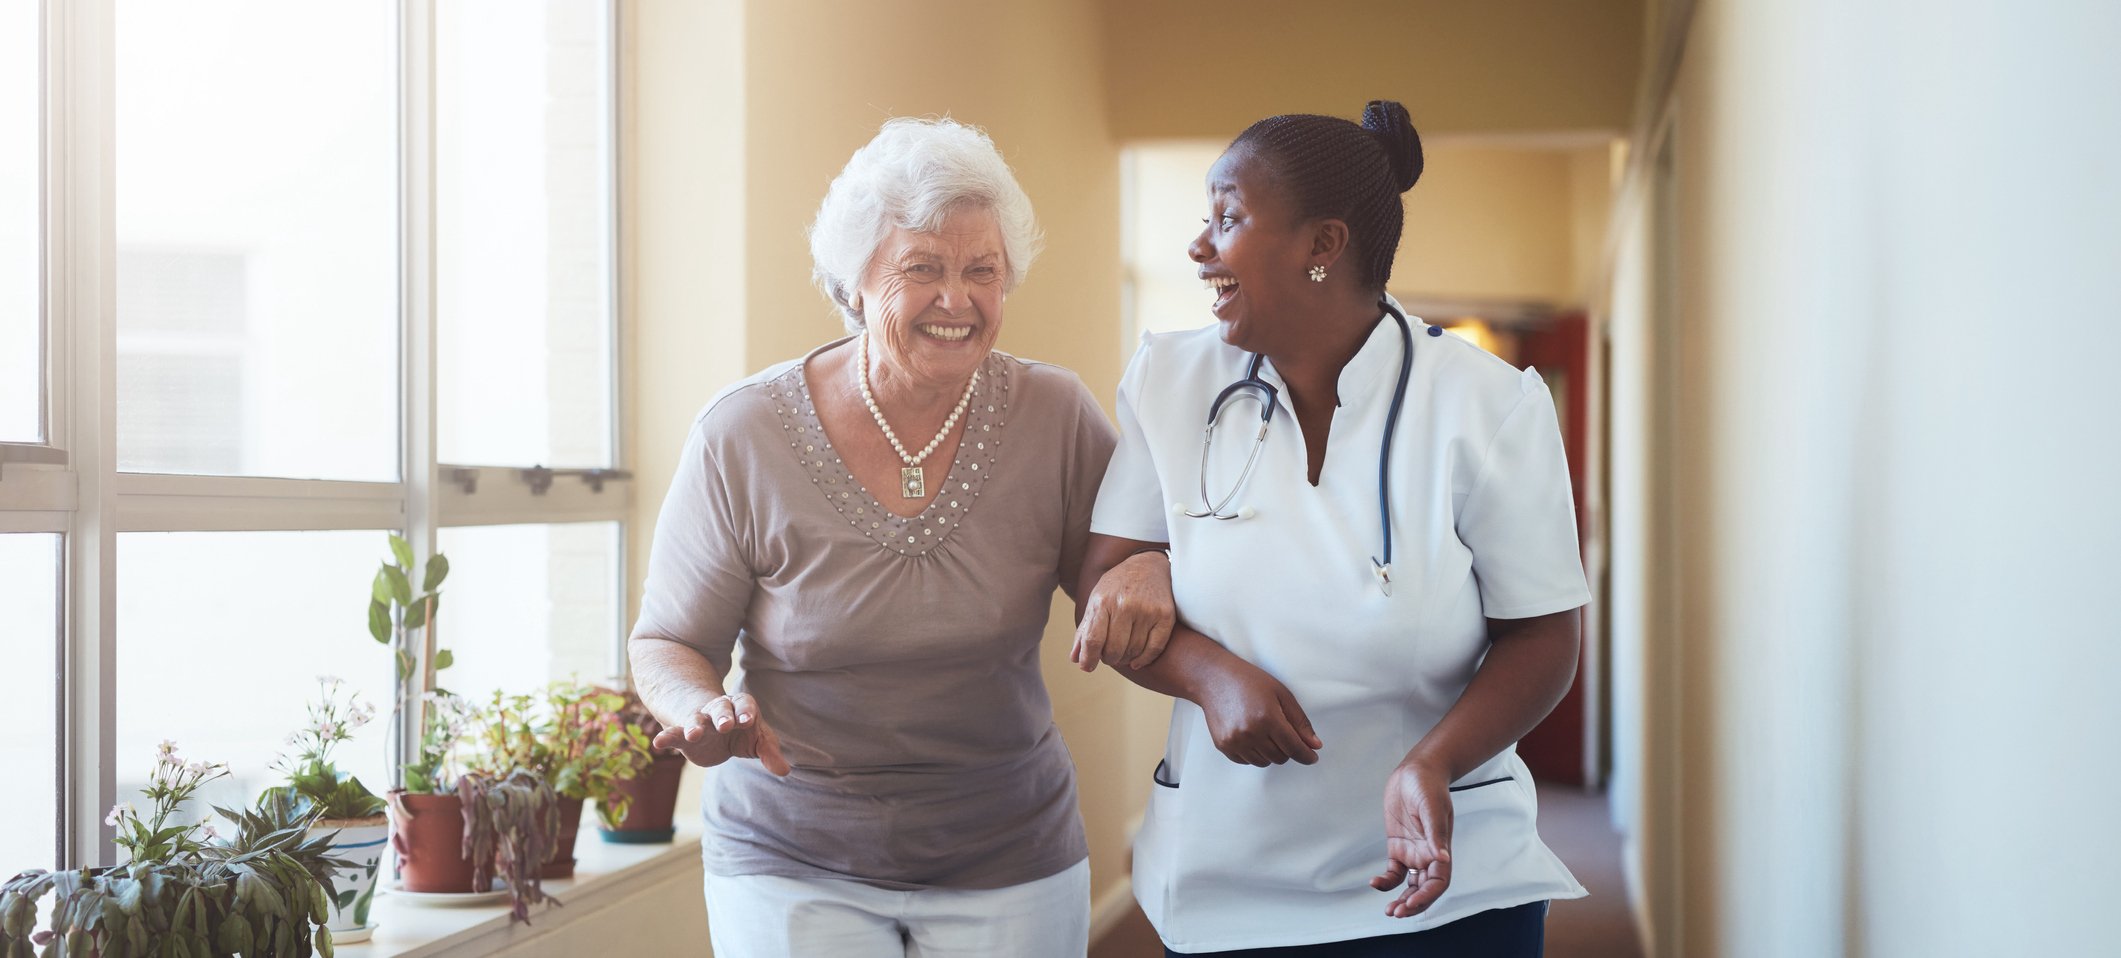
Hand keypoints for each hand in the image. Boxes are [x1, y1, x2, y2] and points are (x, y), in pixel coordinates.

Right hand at [649, 692, 791, 775]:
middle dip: (723, 716)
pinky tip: (658, 743)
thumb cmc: (742, 731)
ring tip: (693, 734)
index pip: (745, 705)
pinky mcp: (684, 736)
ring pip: (696, 720)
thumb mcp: (758, 740)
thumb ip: (769, 752)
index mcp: (741, 707)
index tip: (749, 720)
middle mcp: (719, 711)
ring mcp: (700, 722)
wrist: (714, 729)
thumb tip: (785, 771)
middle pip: (720, 709)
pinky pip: (673, 734)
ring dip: (695, 725)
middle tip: (726, 725)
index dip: (746, 712)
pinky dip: (666, 737)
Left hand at [1072, 550, 1176, 671]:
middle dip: (1109, 659)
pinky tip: (1136, 661)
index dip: (1089, 658)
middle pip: (1114, 649)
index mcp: (1103, 601)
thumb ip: (1085, 630)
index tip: (1087, 667)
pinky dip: (1144, 660)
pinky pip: (1154, 649)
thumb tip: (1076, 659)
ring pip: (1134, 651)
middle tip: (1109, 655)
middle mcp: (1125, 605)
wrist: (1149, 565)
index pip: (1093, 639)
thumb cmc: (1118, 586)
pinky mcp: (1165, 615)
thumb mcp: (1096, 600)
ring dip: (1126, 658)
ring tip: (1122, 652)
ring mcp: (1147, 610)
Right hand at [1194, 657, 1321, 765]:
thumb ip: (1300, 722)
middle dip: (1288, 749)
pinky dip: (1254, 753)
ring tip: (1266, 732)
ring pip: (1264, 762)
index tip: (1312, 757)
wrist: (1214, 679)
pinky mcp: (1223, 745)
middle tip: (1284, 733)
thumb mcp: (1282, 694)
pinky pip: (1247, 761)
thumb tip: (1315, 745)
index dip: (1306, 755)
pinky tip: (1252, 735)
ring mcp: (1235, 741)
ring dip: (1271, 753)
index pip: (1294, 748)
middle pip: (1280, 757)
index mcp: (1268, 718)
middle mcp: (1250, 733)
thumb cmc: (1249, 681)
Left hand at [1371, 759, 1453, 916]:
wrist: (1416, 772)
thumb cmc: (1429, 787)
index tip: (1411, 904)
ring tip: (1390, 910)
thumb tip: (1442, 857)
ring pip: (1410, 885)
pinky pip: (1394, 871)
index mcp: (1441, 849)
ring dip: (1402, 899)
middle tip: (1396, 913)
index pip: (1438, 882)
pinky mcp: (1398, 846)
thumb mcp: (1432, 808)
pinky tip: (1375, 883)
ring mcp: (1413, 852)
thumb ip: (1436, 835)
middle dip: (1413, 904)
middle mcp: (1428, 855)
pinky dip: (1387, 881)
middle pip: (1424, 889)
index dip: (1427, 897)